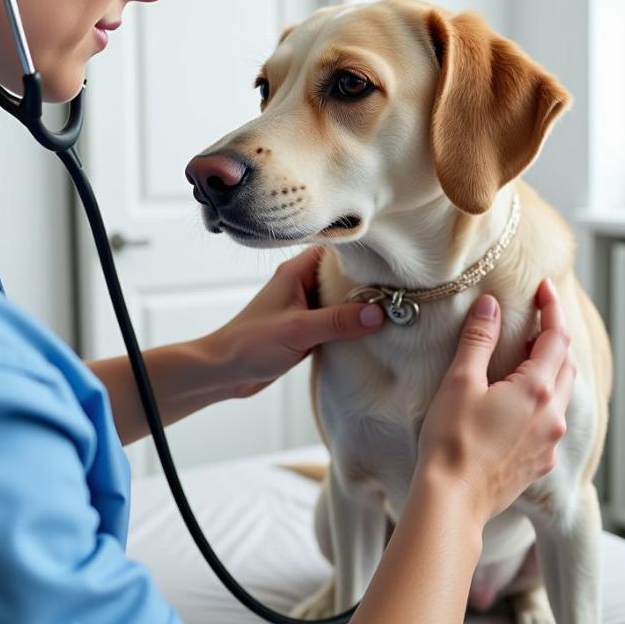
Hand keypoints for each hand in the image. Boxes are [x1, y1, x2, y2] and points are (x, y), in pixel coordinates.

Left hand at [204, 246, 384, 399]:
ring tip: (392, 308)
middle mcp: (300, 285)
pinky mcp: (305, 329)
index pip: (335, 251)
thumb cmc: (251, 345)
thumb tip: (378, 313)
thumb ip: (338, 321)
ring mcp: (303, 307)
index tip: (390, 260)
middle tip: (399, 289)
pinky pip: (335, 320)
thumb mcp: (299, 330)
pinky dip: (350, 324)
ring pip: (340, 299)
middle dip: (367, 282)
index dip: (361, 253)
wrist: (225, 372)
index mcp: (295, 272)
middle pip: (342, 275)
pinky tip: (369, 331)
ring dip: (359, 306)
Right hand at [416, 279, 575, 523]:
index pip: (555, 338)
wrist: (452, 501)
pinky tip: (519, 399)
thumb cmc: (451, 440)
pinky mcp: (538, 462)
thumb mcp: (460, 382)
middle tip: (534, 317)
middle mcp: (551, 415)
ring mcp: (548, 442)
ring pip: (560, 393)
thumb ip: (478, 340)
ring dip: (550, 367)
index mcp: (536, 390)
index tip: (543, 288)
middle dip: (553, 337)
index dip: (551, 309)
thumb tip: (490, 305)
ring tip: (527, 353)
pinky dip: (542, 397)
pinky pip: (550, 420)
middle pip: (564, 364)